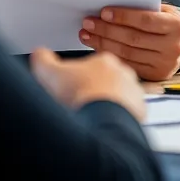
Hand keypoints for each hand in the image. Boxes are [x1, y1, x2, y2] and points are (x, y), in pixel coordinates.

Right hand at [31, 48, 146, 122]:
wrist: (101, 121)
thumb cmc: (80, 96)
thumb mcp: (49, 72)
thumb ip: (42, 59)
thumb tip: (39, 55)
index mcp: (104, 60)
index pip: (93, 64)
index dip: (80, 76)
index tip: (72, 86)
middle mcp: (123, 74)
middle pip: (108, 79)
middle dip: (95, 89)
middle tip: (80, 102)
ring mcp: (134, 94)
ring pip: (120, 97)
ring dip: (109, 104)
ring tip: (92, 116)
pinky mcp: (140, 114)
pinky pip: (129, 116)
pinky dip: (118, 120)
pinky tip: (104, 126)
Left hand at [79, 4, 179, 81]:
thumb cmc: (165, 19)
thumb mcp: (161, 9)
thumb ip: (142, 8)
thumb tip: (109, 8)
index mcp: (177, 26)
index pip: (145, 20)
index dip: (123, 16)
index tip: (103, 12)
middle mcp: (174, 47)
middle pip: (133, 38)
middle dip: (107, 30)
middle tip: (88, 22)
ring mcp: (165, 64)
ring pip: (128, 53)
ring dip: (104, 43)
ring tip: (87, 34)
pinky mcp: (156, 75)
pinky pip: (129, 65)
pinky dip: (111, 55)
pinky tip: (98, 47)